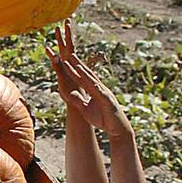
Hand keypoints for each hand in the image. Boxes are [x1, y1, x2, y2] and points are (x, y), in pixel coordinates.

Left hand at [46, 22, 132, 139]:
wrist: (117, 128)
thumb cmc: (103, 119)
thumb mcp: (86, 110)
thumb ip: (78, 101)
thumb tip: (71, 93)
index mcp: (93, 91)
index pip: (81, 79)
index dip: (72, 71)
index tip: (64, 62)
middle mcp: (99, 89)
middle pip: (86, 75)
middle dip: (77, 65)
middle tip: (68, 55)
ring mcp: (104, 93)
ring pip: (92, 80)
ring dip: (84, 72)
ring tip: (76, 63)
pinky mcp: (107, 100)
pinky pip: (99, 91)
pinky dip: (93, 85)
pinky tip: (88, 79)